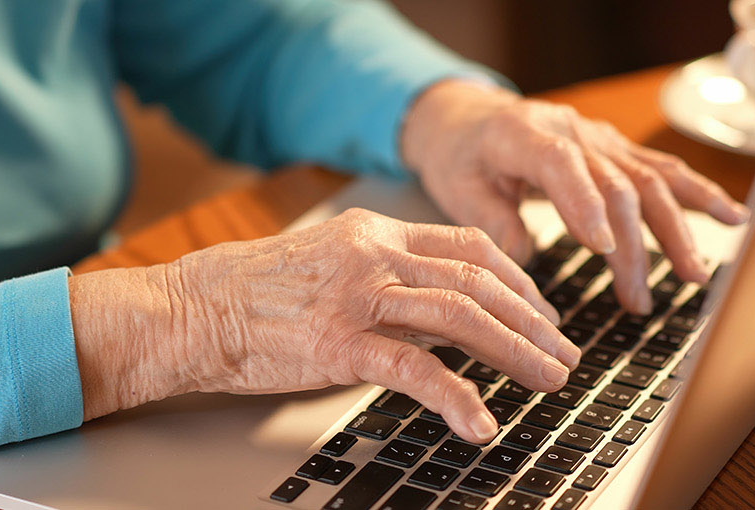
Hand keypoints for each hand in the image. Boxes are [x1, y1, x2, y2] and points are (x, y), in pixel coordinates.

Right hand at [68, 209, 577, 442]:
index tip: (543, 310)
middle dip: (532, 320)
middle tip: (563, 351)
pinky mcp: (339, 343)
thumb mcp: (328, 266)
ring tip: (548, 380)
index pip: (468, 247)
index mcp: (374, 231)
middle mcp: (373, 254)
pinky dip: (457, 396)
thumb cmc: (252, 294)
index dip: (518, 280)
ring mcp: (358, 296)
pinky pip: (415, 370)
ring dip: (516, 351)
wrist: (191, 310)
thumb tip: (438, 316)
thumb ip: (384, 281)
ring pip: (462, 316)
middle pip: (478, 280)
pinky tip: (479, 421)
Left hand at [401, 79, 749, 314]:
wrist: (472, 118)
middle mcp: (572, 131)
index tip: (601, 249)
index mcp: (523, 134)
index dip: (584, 204)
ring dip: (676, 230)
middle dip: (633, 246)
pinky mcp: (618, 149)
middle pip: (615, 184)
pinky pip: (662, 170)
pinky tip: (732, 216)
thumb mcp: (456, 188)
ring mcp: (600, 138)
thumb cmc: (462, 156)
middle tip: (637, 301)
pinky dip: (698, 194)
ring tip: (693, 275)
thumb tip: (525, 258)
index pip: (562, 165)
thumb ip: (490, 220)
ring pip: (649, 179)